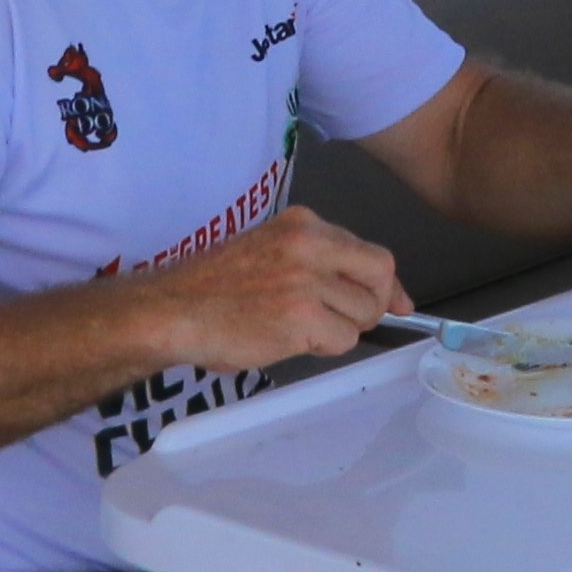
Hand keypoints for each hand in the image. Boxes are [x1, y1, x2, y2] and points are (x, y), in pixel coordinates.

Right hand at [136, 208, 405, 374]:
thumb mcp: (271, 252)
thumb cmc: (215, 288)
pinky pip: (342, 340)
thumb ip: (324, 264)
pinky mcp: (302, 316)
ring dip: (339, 330)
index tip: (398, 303)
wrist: (173, 309)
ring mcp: (307, 280)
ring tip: (296, 328)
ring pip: (363, 314)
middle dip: (373, 305)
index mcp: (303, 224)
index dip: (388, 284)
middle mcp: (310, 244)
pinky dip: (321, 348)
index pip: (371, 251)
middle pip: (380, 276)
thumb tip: (389, 295)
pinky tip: (287, 340)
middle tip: (344, 321)